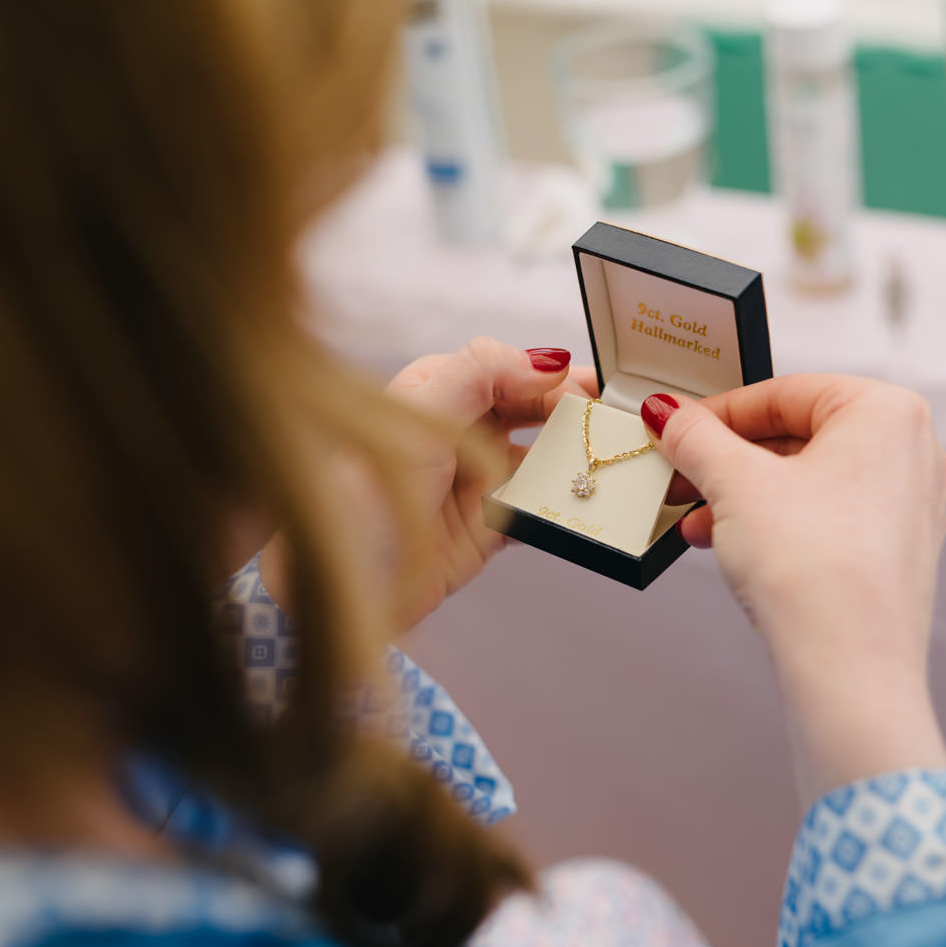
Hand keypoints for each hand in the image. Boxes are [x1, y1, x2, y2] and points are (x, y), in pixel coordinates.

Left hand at [263, 339, 594, 632]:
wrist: (330, 587)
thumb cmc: (353, 495)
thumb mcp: (413, 417)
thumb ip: (477, 373)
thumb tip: (545, 359)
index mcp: (437, 390)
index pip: (509, 368)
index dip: (549, 374)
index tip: (584, 388)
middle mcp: (460, 430)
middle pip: (537, 410)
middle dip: (576, 412)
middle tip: (614, 420)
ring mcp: (477, 480)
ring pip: (547, 458)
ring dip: (579, 459)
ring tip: (613, 461)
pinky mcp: (489, 529)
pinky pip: (542, 510)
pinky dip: (568, 507)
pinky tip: (588, 504)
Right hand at [641, 376, 945, 805]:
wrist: (850, 669)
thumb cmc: (810, 567)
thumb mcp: (735, 485)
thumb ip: (697, 439)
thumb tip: (668, 412)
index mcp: (887, 411)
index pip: (786, 392)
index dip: (718, 412)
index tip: (676, 428)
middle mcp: (911, 451)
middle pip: (798, 437)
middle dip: (728, 461)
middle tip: (678, 474)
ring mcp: (910, 507)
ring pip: (809, 482)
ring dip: (744, 497)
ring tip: (693, 521)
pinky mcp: (897, 555)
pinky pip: (827, 520)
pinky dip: (777, 526)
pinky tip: (728, 548)